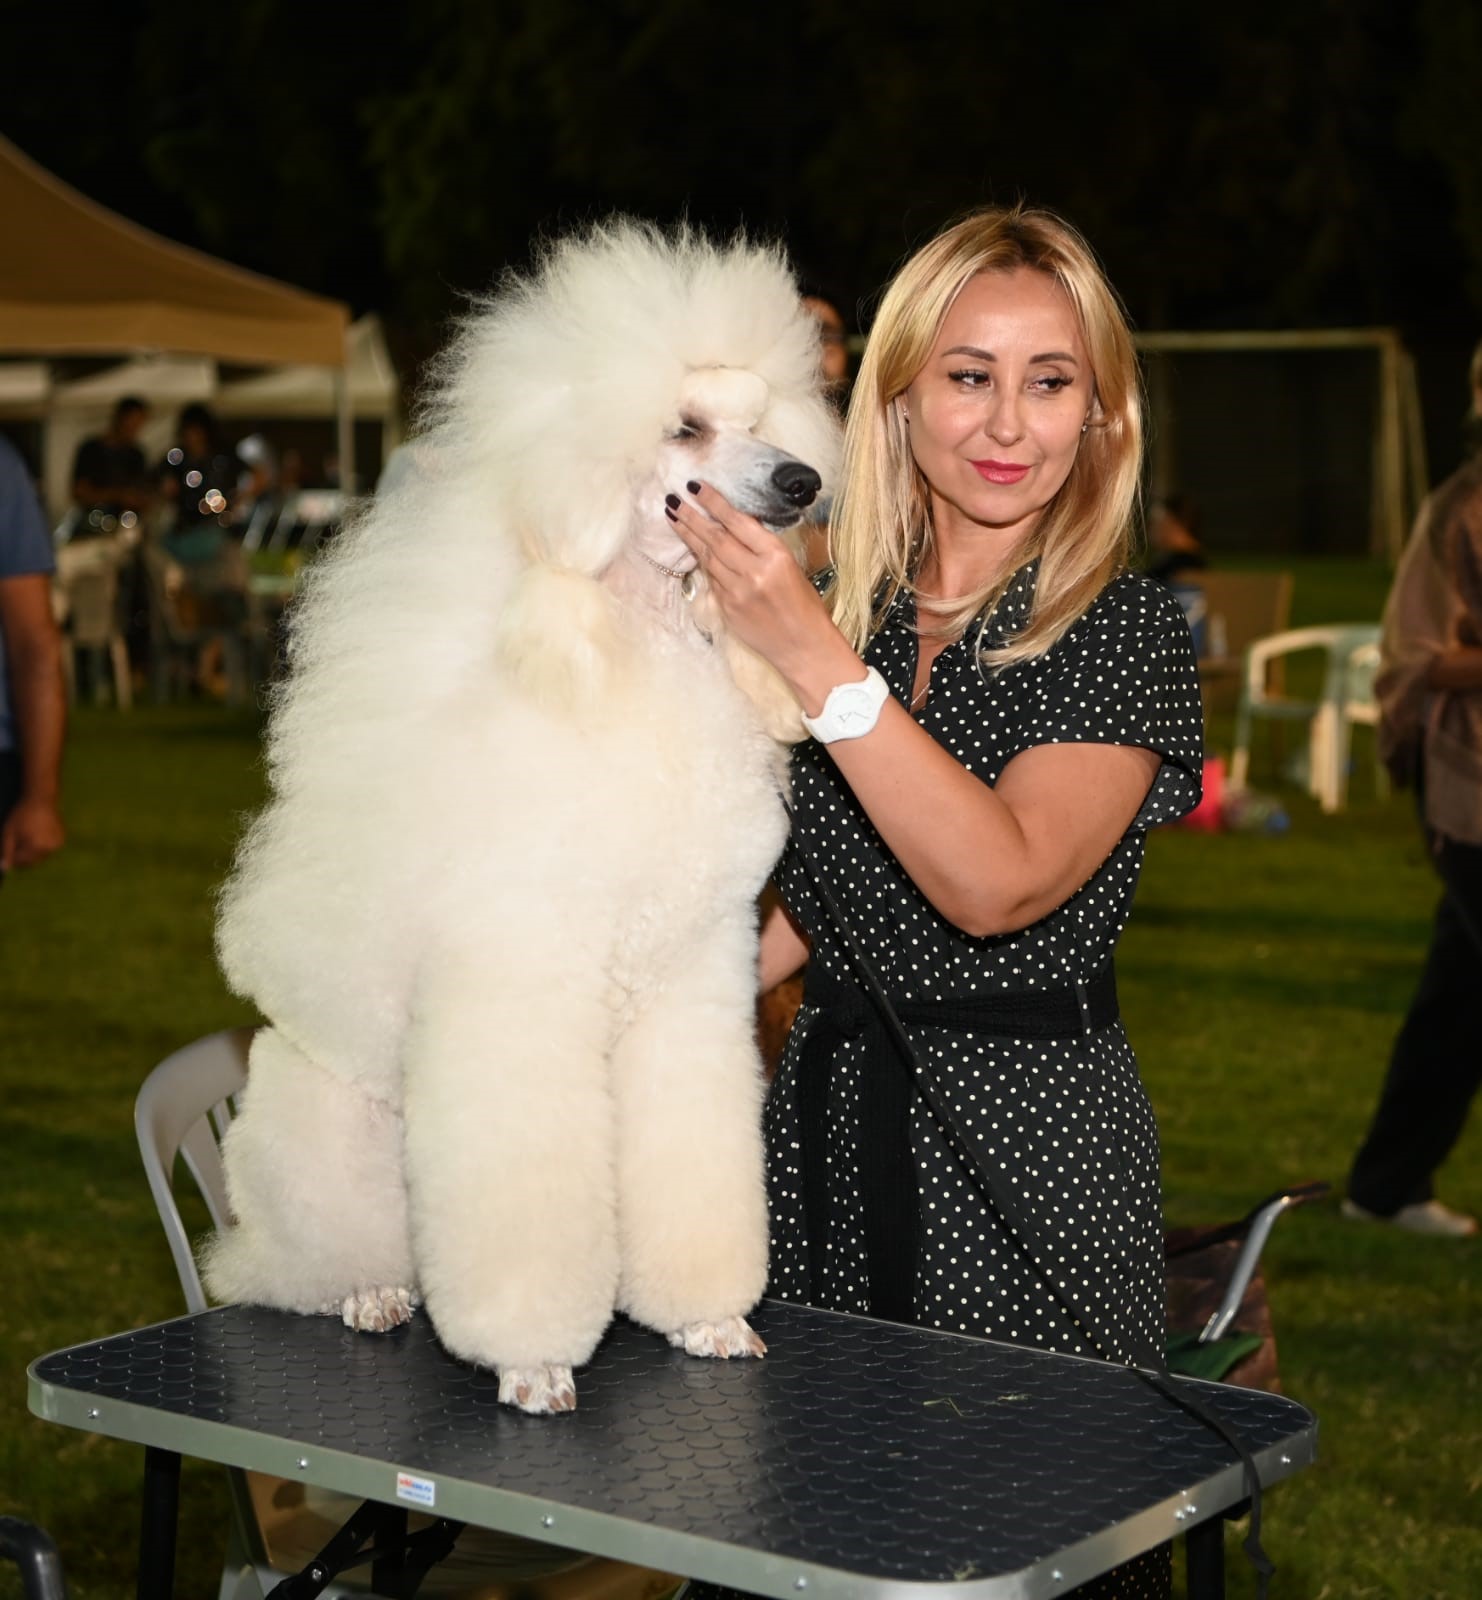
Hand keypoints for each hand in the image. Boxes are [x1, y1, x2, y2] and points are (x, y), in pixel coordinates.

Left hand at [1, 797, 64, 871]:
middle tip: (19, 839)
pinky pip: (49, 849)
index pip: (20, 863)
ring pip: (41, 856)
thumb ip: (6, 851)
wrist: (41, 800)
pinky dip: (42, 845)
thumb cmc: (21, 815)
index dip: (12, 855)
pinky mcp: (61, 840)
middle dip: (23, 854)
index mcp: (35, 848)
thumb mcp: (8, 832)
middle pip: (32, 862)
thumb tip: (4, 869)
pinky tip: (39, 833)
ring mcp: (57, 845)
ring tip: (29, 835)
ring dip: (33, 850)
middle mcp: (49, 849)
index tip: (10, 844)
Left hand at [665, 481, 860, 706]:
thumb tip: (734, 526)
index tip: (696, 487)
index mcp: (776, 557)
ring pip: (707, 558)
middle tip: (674, 500)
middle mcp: (754, 573)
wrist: (804, 647)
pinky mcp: (727, 610)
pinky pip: (712, 580)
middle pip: (715, 538)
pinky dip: (703, 563)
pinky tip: (694, 550)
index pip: (737, 522)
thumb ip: (762, 547)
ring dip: (689, 536)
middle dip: (692, 516)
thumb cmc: (804, 606)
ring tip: (675, 518)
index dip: (714, 503)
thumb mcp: (791, 567)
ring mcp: (737, 593)